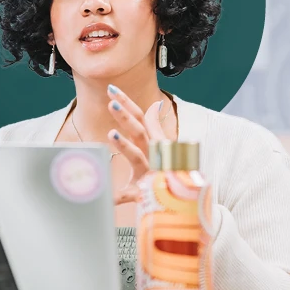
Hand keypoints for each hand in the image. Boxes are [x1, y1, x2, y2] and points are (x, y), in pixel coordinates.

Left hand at [106, 86, 169, 204]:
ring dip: (125, 146)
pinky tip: (107, 194)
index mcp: (154, 142)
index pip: (140, 117)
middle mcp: (154, 154)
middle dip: (126, 117)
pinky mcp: (146, 192)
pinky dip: (119, 195)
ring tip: (111, 133)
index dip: (127, 102)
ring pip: (138, 157)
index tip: (111, 89)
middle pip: (139, 132)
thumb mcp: (162, 146)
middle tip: (111, 103)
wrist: (182, 200)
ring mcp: (150, 173)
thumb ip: (156, 125)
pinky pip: (130, 194)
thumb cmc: (168, 169)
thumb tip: (155, 104)